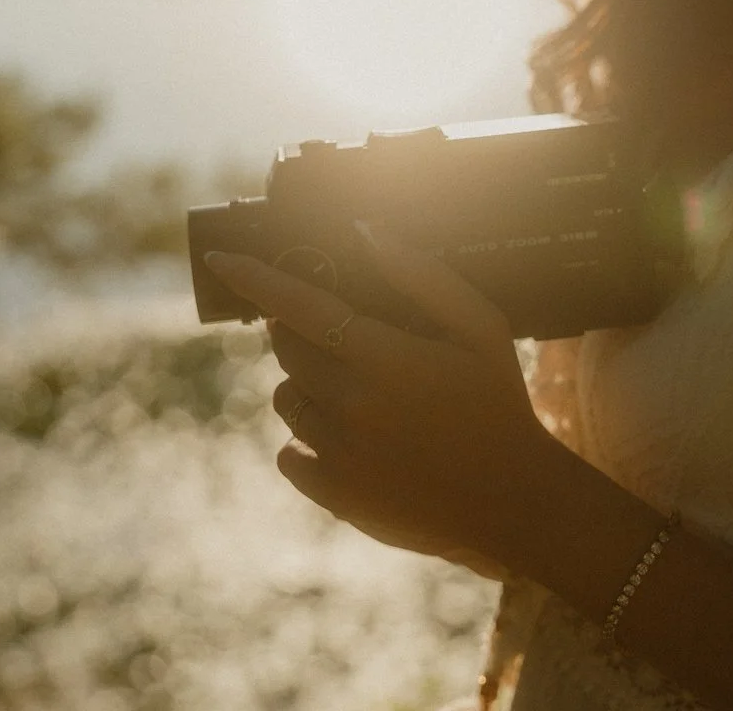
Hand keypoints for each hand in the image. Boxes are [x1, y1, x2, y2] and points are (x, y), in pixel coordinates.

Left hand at [203, 222, 554, 569]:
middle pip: (288, 349)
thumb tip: (366, 231)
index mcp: (385, 357)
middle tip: (344, 336)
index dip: (255, 278)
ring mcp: (339, 454)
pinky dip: (308, 441)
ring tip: (359, 393)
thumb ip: (422, 276)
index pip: (299, 305)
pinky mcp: (334, 495)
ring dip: (308, 386)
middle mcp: (352, 404)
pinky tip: (353, 439)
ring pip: (287, 399)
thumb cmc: (498, 403)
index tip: (219, 258)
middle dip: (302, 332)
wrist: (513, 501)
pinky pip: (290, 452)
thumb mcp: (481, 329)